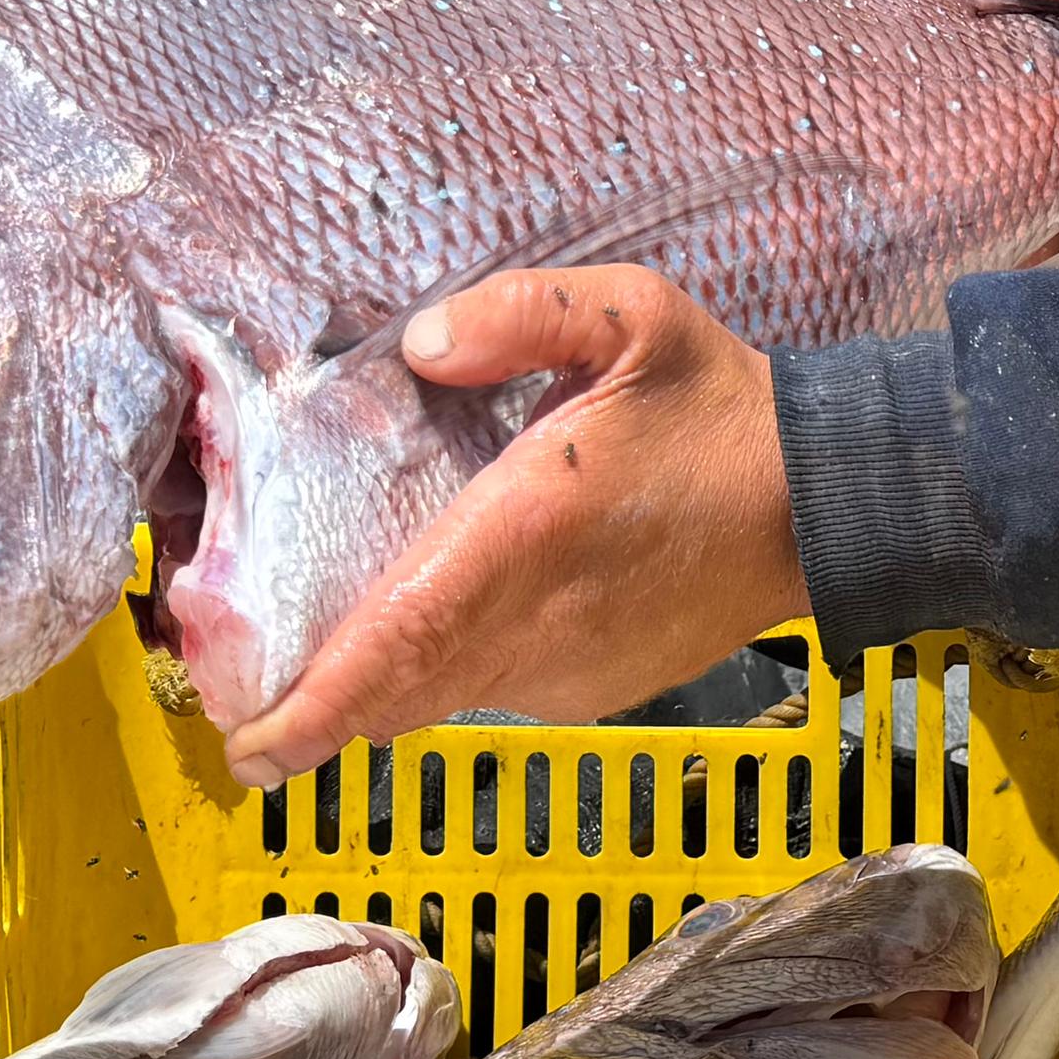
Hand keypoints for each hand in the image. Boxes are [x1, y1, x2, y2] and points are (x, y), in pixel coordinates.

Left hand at [214, 266, 805, 784]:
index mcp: (527, 533)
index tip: (251, 747)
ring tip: (310, 655)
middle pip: (395, 686)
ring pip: (434, 694)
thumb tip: (422, 344)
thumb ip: (523, 311)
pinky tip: (428, 623)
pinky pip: (486, 687)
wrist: (824, 505)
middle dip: (314, 700)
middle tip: (234, 684)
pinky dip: (440, 671)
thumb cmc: (719, 409)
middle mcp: (533, 623)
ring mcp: (562, 669)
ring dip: (373, 683)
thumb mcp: (635, 316)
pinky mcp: (588, 688)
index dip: (319, 703)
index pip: (401, 638)